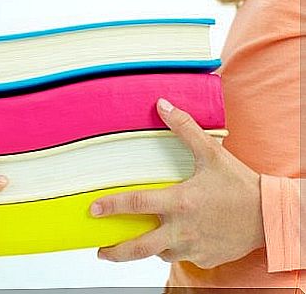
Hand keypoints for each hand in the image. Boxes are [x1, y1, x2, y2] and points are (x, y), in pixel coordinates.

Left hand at [90, 98, 264, 268]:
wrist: (271, 216)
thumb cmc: (240, 184)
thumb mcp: (212, 153)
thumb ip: (185, 128)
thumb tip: (162, 105)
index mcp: (180, 202)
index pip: (136, 204)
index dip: (111, 206)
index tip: (93, 210)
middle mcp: (182, 229)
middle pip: (139, 247)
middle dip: (116, 251)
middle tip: (101, 250)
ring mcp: (193, 247)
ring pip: (159, 253)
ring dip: (149, 246)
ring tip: (142, 238)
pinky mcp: (204, 259)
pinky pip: (181, 257)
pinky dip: (174, 248)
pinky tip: (177, 237)